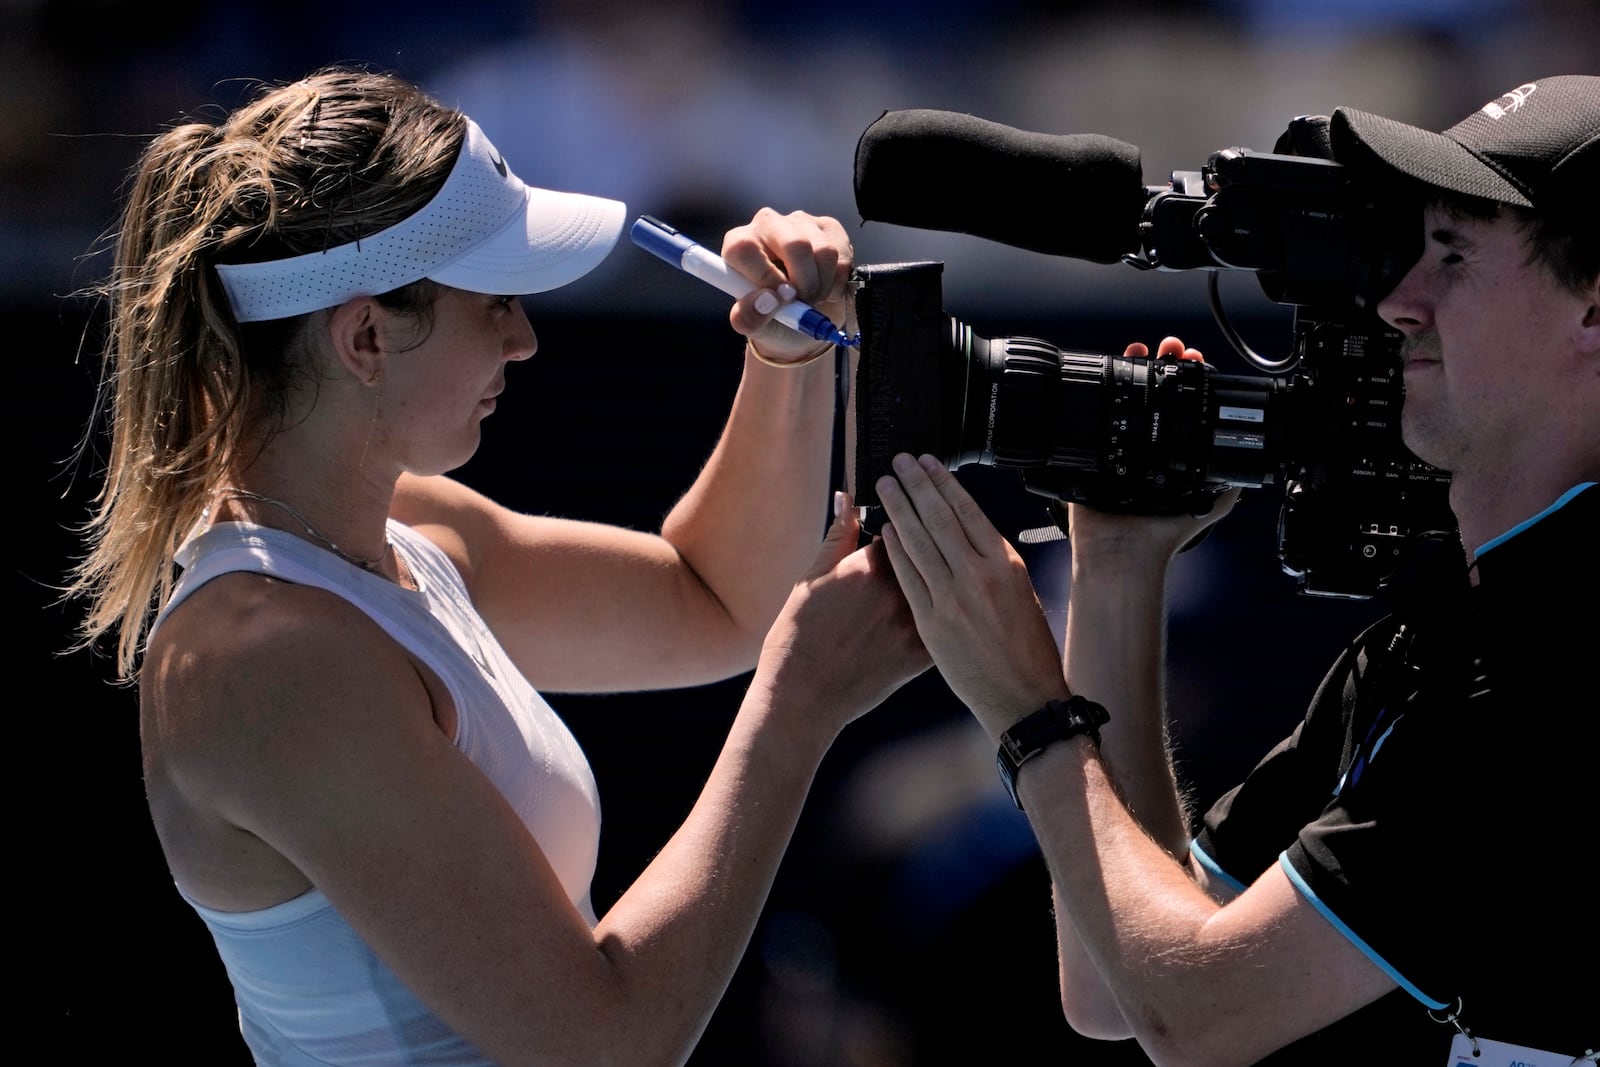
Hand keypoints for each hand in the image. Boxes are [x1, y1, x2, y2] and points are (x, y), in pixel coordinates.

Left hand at [721, 208, 852, 363]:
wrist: (804, 323)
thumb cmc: (773, 319)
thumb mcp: (755, 327)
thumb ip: (750, 318)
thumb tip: (768, 300)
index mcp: (738, 245)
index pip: (746, 248)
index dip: (766, 278)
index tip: (781, 300)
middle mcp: (766, 225)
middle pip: (794, 244)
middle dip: (805, 283)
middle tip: (802, 302)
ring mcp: (800, 222)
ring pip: (823, 251)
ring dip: (822, 286)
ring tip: (812, 297)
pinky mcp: (828, 228)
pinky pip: (842, 256)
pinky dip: (837, 282)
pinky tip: (825, 286)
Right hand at [754, 493, 929, 736]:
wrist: (803, 694)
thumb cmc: (800, 635)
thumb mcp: (812, 577)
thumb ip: (838, 534)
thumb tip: (846, 499)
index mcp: (870, 566)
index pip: (905, 527)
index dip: (909, 518)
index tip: (909, 515)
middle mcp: (897, 591)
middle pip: (931, 553)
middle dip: (932, 541)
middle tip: (930, 541)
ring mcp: (912, 623)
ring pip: (944, 588)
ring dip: (947, 577)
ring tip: (944, 574)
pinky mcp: (921, 654)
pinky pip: (948, 625)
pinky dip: (952, 615)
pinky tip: (955, 610)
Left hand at [875, 454, 1068, 738]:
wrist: (1024, 698)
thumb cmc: (1029, 652)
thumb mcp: (1023, 596)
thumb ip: (996, 567)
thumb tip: (975, 541)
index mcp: (1006, 565)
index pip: (969, 511)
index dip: (945, 484)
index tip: (930, 464)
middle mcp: (979, 575)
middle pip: (940, 517)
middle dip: (917, 485)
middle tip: (900, 461)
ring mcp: (953, 598)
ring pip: (920, 541)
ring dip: (900, 509)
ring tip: (886, 484)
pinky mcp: (932, 622)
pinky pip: (909, 577)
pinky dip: (895, 550)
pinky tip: (884, 531)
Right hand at [1066, 337, 1240, 569]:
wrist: (1125, 553)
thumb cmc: (1162, 536)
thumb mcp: (1208, 506)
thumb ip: (1227, 487)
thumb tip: (1249, 469)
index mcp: (1165, 454)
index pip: (1175, 407)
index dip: (1184, 381)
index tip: (1192, 361)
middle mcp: (1139, 448)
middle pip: (1148, 393)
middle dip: (1159, 366)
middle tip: (1169, 347)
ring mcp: (1110, 449)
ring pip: (1118, 398)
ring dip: (1128, 369)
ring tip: (1140, 348)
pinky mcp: (1084, 456)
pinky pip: (1086, 420)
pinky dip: (1093, 391)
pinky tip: (1106, 371)